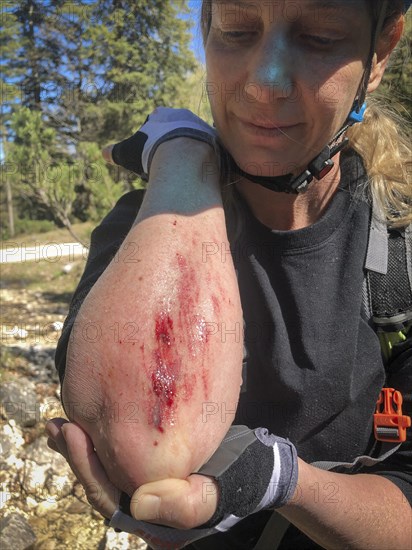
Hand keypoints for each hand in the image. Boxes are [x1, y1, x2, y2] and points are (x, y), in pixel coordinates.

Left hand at [45, 418, 218, 548]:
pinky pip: (116, 456)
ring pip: (104, 470)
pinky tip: (89, 423)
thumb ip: (184, 507)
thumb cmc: (234, 481)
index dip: (87, 467)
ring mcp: (143, 488)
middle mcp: (141, 507)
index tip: (73, 433)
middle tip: (56, 426)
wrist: (247, 471)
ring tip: (61, 424)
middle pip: (98, 484)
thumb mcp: (215, 496)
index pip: (108, 497)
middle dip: (75, 455)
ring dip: (81, 447)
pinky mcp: (147, 467)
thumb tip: (139, 503)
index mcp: (150, 520)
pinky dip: (99, 440)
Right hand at [102, 107, 215, 177]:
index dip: (151, 136)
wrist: (184, 156)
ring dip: (187, 150)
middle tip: (166, 160)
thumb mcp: (128, 152)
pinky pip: (207, 148)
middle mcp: (183, 115)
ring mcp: (200, 126)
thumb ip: (115, 152)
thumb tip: (103, 154)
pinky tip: (196, 170)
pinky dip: (201, 158)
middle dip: (171, 141)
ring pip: (192, 137)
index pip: (155, 119)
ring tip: (182, 168)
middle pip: (175, 127)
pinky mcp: (214, 140)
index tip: (150, 150)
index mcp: (162, 114)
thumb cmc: (153, 152)